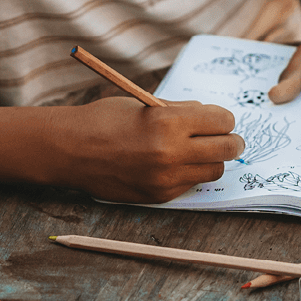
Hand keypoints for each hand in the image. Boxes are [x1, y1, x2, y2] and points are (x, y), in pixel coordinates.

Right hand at [47, 97, 244, 202]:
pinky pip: (190, 185)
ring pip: (213, 171)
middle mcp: (171, 152)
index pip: (222, 121)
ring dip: (212, 160)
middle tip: (227, 138)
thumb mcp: (145, 104)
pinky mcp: (159, 196)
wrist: (69, 150)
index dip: (224, 119)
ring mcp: (166, 178)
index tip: (220, 120)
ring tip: (199, 151)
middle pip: (227, 149)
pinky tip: (175, 164)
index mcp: (168, 121)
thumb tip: (210, 114)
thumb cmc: (105, 120)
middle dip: (231, 141)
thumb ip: (180, 110)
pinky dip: (189, 174)